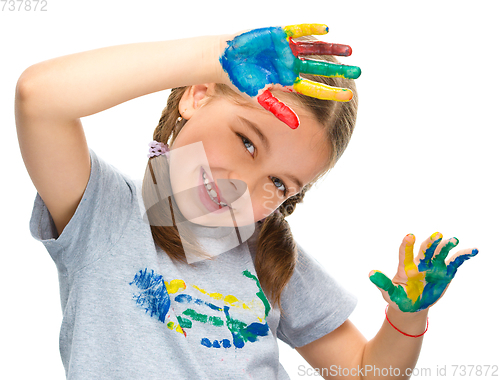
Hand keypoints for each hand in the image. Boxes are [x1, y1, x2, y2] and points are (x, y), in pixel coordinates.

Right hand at [219, 23, 360, 128]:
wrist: (226, 60)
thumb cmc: (240, 81)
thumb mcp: (260, 99)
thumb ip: (279, 110)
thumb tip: (297, 126)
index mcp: (288, 81)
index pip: (314, 88)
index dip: (331, 92)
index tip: (349, 96)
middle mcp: (291, 65)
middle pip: (320, 68)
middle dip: (339, 70)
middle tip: (359, 71)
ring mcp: (286, 50)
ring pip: (314, 50)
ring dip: (332, 49)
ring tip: (351, 49)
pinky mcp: (279, 35)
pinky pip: (299, 32)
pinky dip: (312, 31)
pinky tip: (327, 30)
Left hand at [370, 232, 478, 311]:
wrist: (412, 307)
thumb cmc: (399, 298)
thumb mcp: (390, 293)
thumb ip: (382, 283)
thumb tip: (370, 273)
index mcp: (405, 268)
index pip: (405, 253)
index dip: (407, 245)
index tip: (409, 236)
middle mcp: (420, 264)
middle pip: (426, 250)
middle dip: (431, 242)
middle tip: (437, 235)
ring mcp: (433, 267)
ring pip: (441, 253)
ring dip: (447, 246)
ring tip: (453, 240)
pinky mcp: (445, 273)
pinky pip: (455, 263)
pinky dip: (463, 256)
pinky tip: (472, 250)